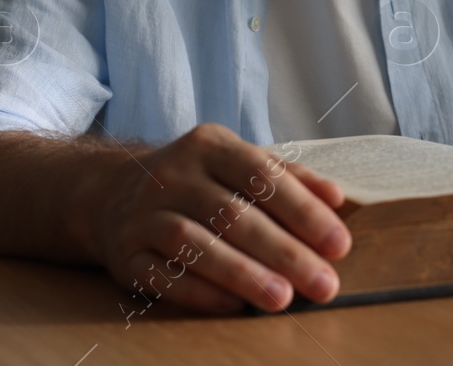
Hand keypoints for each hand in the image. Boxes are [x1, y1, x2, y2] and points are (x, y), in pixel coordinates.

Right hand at [89, 123, 350, 312]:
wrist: (113, 193)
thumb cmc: (199, 181)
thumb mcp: (239, 164)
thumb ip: (289, 178)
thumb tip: (337, 198)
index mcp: (210, 146)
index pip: (262, 175)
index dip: (303, 211)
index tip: (339, 244)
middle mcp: (173, 175)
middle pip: (234, 215)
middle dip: (285, 253)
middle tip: (323, 284)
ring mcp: (143, 214)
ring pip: (194, 244)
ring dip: (243, 274)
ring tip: (283, 299)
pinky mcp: (124, 253)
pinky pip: (161, 276)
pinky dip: (199, 291)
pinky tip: (233, 305)